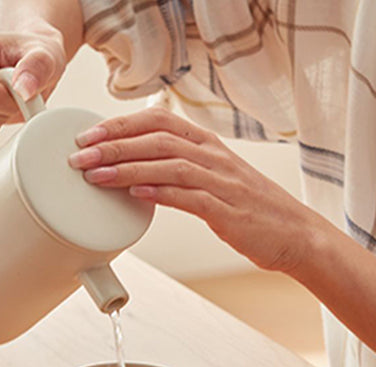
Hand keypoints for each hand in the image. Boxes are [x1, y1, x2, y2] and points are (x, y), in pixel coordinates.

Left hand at [68, 108, 330, 274]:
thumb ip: (182, 170)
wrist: (295, 235)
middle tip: (80, 154)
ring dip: (127, 168)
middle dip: (113, 144)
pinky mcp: (227, 211)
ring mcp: (222, 183)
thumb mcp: (216, 179)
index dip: (120, 125)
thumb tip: (140, 172)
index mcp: (208, 146)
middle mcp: (214, 157)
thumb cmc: (251, 211)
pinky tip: (136, 194)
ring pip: (168, 165)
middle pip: (157, 139)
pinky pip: (189, 197)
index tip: (89, 133)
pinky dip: (161, 193)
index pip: (158, 121)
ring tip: (96, 174)